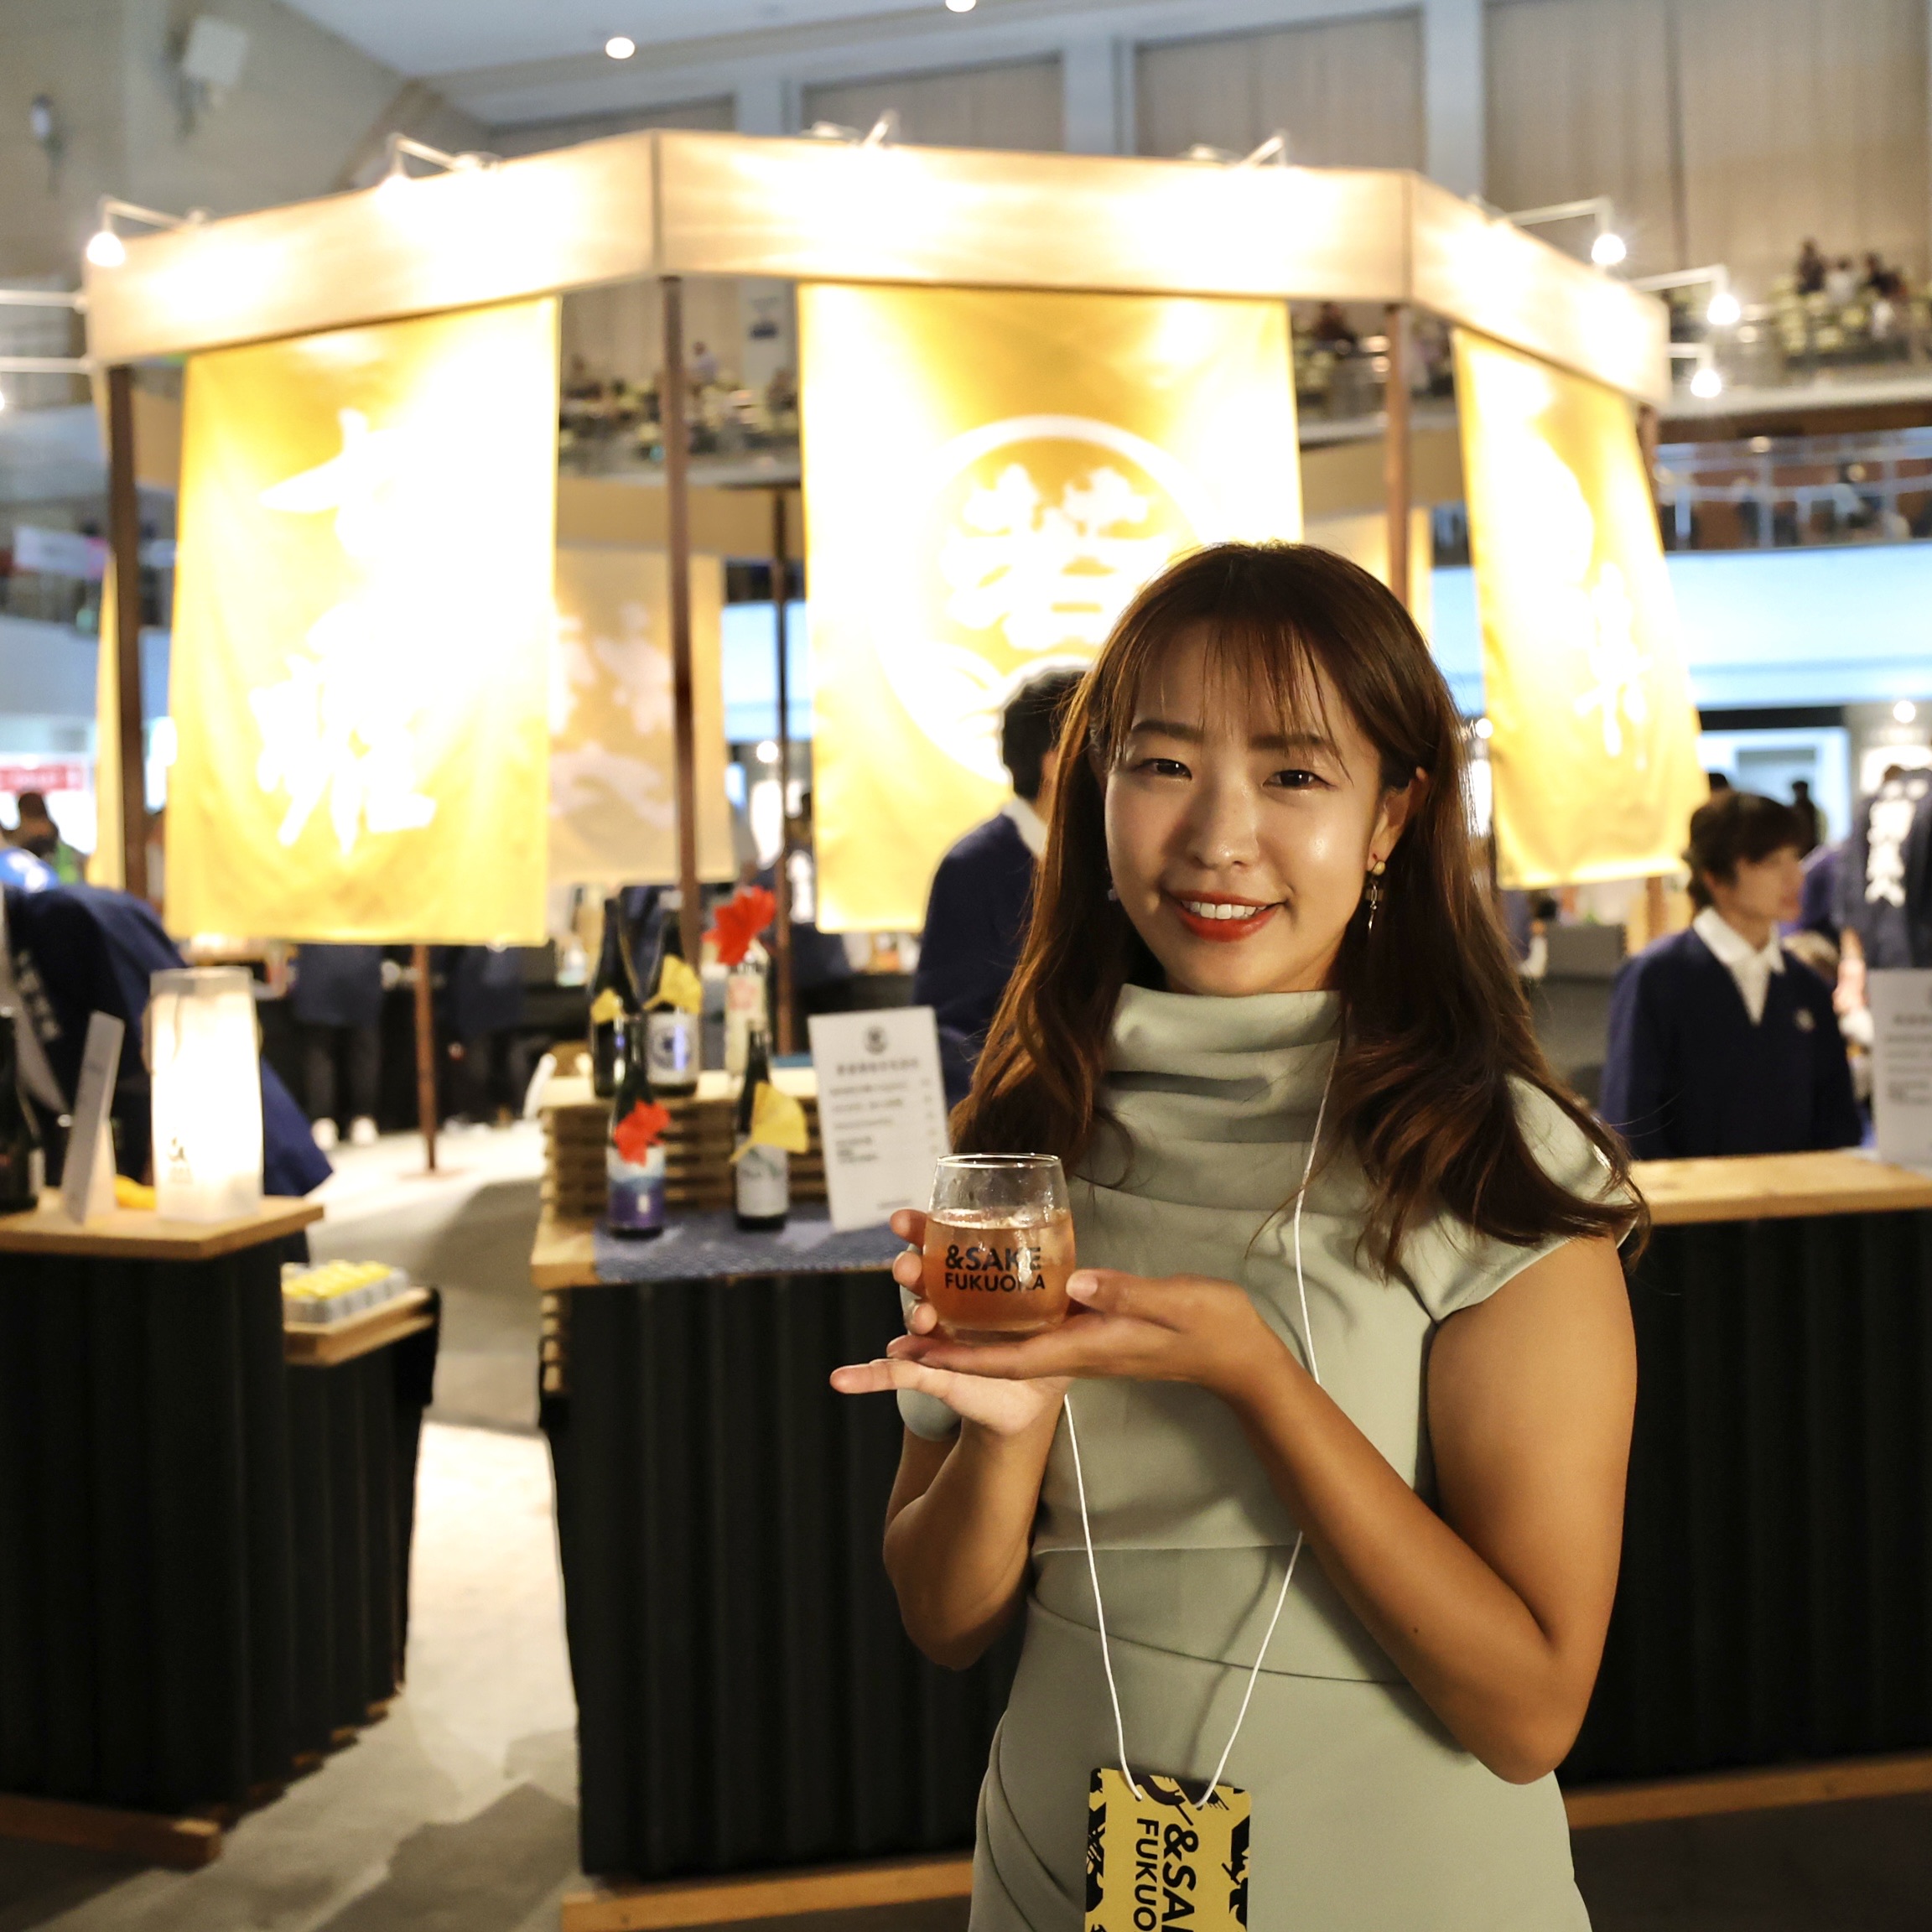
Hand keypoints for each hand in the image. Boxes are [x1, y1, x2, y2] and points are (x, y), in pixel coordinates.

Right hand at [828, 1208, 1067, 1437]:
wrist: (1038, 1398)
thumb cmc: (1048, 1342)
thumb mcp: (1068, 1310)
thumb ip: (1075, 1291)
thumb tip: (1081, 1283)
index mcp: (979, 1278)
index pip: (945, 1244)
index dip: (921, 1228)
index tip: (903, 1218)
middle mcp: (953, 1303)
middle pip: (923, 1276)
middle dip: (910, 1267)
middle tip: (910, 1267)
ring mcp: (940, 1338)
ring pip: (914, 1319)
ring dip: (910, 1313)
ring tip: (921, 1319)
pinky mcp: (936, 1373)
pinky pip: (896, 1375)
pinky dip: (867, 1376)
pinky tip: (842, 1378)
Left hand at [885, 1263, 1293, 1409]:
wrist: (1239, 1355)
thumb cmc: (1211, 1327)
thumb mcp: (1171, 1303)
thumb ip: (1123, 1293)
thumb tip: (1071, 1282)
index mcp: (1083, 1349)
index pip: (1007, 1361)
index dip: (955, 1358)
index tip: (908, 1353)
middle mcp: (1071, 1348)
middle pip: (993, 1347)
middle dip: (942, 1335)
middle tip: (895, 1310)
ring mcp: (1079, 1339)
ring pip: (1007, 1333)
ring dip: (961, 1316)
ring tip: (915, 1286)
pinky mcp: (1088, 1324)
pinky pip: (1032, 1320)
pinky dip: (997, 1305)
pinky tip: (978, 1280)